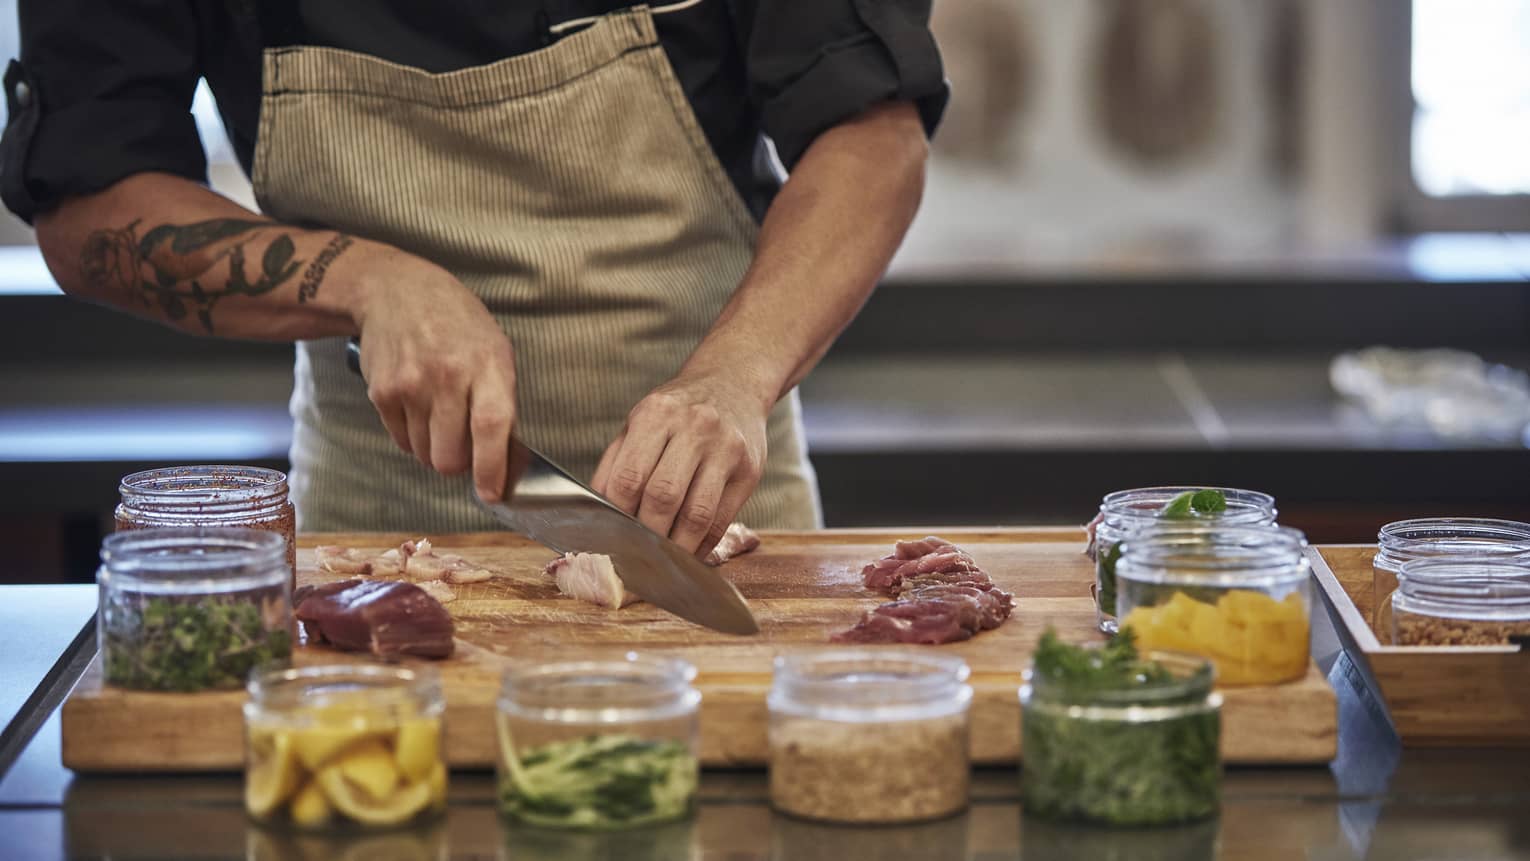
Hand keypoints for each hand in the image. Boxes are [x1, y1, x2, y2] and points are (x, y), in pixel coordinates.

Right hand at [348, 244, 516, 501]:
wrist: (395, 291)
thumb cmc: (457, 324)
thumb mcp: (494, 349)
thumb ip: (501, 400)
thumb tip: (506, 460)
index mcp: (488, 364)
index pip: (491, 427)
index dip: (491, 468)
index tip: (493, 493)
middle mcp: (448, 375)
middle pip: (450, 456)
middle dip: (459, 463)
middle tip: (463, 444)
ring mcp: (411, 384)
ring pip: (425, 454)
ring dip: (434, 448)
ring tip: (439, 413)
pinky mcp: (382, 392)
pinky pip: (401, 440)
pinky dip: (412, 435)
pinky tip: (418, 404)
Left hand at [592, 372, 769, 557]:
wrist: (732, 384)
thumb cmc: (677, 412)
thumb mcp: (641, 421)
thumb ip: (617, 463)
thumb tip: (597, 515)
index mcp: (656, 413)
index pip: (628, 478)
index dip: (616, 516)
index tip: (608, 540)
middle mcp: (694, 427)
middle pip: (662, 497)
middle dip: (645, 535)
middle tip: (634, 556)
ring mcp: (726, 448)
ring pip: (696, 514)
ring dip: (676, 547)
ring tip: (661, 560)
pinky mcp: (749, 470)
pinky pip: (722, 519)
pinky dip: (703, 544)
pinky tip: (689, 552)